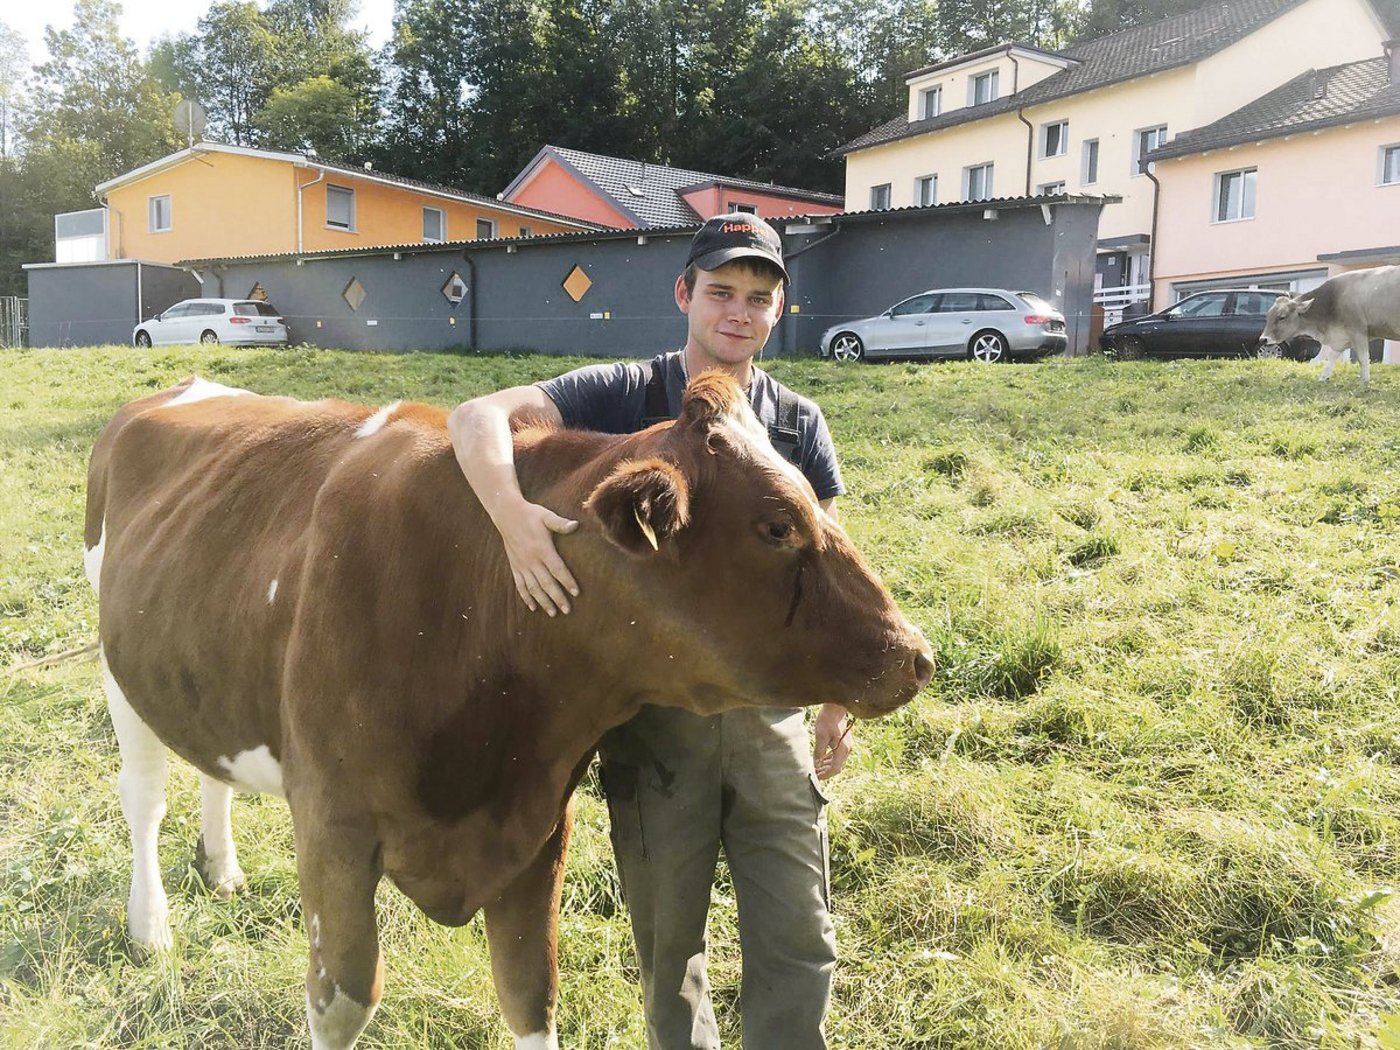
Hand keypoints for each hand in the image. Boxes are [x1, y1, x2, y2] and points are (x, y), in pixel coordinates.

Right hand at [498, 500, 579, 614]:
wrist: (507, 515)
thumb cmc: (531, 515)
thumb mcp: (546, 516)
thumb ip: (561, 523)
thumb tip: (576, 525)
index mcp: (542, 549)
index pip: (557, 569)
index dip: (567, 581)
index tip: (576, 593)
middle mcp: (531, 560)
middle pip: (546, 583)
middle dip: (557, 598)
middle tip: (567, 610)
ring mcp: (521, 565)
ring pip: (533, 588)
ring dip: (543, 601)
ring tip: (553, 613)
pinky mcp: (514, 566)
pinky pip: (520, 585)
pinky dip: (526, 597)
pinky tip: (533, 607)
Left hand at [813, 703, 851, 780]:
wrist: (835, 707)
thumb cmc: (827, 720)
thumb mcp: (821, 736)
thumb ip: (819, 751)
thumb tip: (816, 764)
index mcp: (842, 749)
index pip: (835, 768)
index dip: (826, 775)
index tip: (816, 777)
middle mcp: (847, 749)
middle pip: (837, 766)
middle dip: (825, 772)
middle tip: (814, 774)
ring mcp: (847, 746)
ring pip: (837, 761)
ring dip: (827, 766)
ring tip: (816, 768)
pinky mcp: (844, 742)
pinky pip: (837, 755)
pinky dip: (829, 759)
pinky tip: (821, 759)